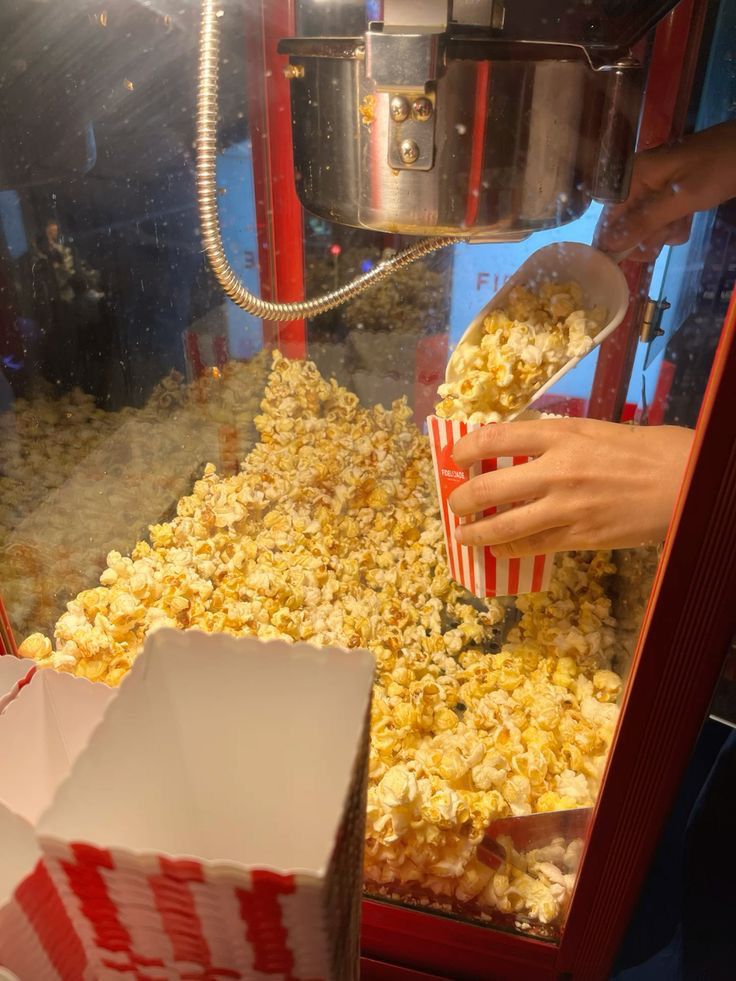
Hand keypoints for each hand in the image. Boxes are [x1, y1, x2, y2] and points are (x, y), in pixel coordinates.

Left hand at [448, 418, 693, 555]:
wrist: (683, 481)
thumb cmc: (643, 449)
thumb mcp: (594, 430)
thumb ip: (556, 439)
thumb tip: (519, 447)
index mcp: (561, 435)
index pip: (496, 437)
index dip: (466, 448)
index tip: (455, 456)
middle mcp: (556, 470)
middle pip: (490, 487)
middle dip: (462, 499)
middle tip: (455, 504)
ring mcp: (566, 506)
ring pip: (505, 525)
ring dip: (477, 532)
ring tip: (464, 535)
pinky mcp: (580, 536)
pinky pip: (533, 546)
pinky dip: (510, 549)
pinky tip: (500, 550)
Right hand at [595, 121, 735, 261]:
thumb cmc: (718, 168)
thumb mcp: (681, 198)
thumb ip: (644, 222)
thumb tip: (609, 245)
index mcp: (633, 177)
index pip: (608, 218)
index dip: (612, 242)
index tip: (623, 261)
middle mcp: (638, 183)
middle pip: (625, 225)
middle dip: (644, 237)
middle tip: (666, 233)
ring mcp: (655, 189)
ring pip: (645, 226)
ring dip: (662, 233)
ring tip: (681, 223)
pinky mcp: (670, 194)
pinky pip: (661, 220)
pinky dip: (673, 226)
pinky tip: (686, 221)